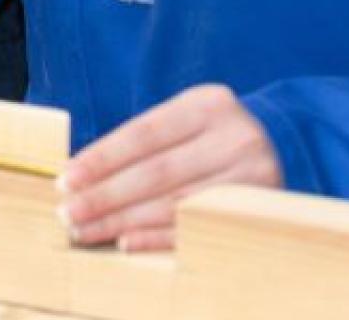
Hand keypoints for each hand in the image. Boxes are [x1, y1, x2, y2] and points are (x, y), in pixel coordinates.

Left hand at [56, 84, 280, 251]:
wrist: (281, 147)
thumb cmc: (211, 135)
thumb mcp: (186, 120)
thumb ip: (142, 140)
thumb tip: (79, 173)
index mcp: (207, 104)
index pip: (143, 134)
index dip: (102, 158)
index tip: (67, 179)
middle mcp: (234, 137)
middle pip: (155, 173)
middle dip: (105, 196)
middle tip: (68, 213)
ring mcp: (251, 176)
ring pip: (173, 204)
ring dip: (122, 221)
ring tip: (86, 230)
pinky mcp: (256, 210)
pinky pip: (196, 229)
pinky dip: (157, 237)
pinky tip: (126, 242)